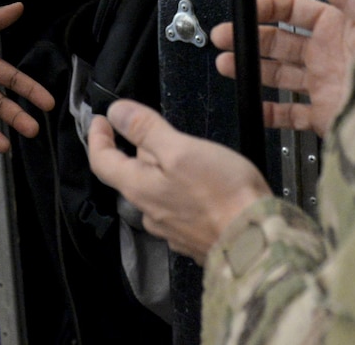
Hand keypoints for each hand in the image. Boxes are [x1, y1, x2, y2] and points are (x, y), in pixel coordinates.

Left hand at [86, 100, 270, 261]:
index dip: (98, 137)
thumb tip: (115, 113)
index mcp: (140, 188)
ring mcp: (171, 230)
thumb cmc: (222, 192)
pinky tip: (206, 188)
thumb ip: (146, 130)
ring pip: (158, 193)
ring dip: (166, 174)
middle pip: (133, 175)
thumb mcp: (181, 149)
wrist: (256, 241)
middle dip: (143, 151)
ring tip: (190, 158)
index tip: (101, 120)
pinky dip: (185, 194)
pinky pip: (179, 210)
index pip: (102, 162)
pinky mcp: (193, 240)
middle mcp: (150, 213)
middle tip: (163, 132)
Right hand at [212, 0, 354, 137]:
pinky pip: (291, 115)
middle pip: (279, 43)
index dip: (267, 8)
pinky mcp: (324, 115)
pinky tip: (254, 104)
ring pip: (278, 75)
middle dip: (250, 38)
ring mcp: (322, 85)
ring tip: (228, 65)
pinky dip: (270, 112)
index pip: (294, 11)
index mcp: (337, 28)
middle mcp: (327, 55)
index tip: (246, 10)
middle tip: (226, 37)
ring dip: (252, 69)